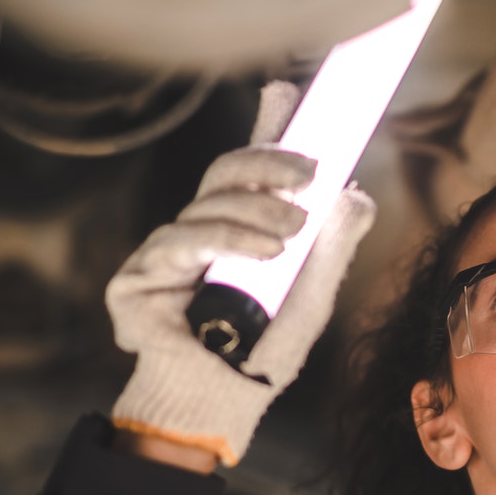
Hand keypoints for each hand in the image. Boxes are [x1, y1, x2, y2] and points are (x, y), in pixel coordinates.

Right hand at [106, 81, 375, 467]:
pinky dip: (228, 240)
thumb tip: (356, 194)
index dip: (267, 127)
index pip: (253, 169)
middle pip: (227, 171)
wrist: (221, 404)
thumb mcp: (312, 299)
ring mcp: (168, 250)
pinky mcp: (139, 275)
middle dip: (270, 160)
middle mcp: (201, 232)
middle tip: (311, 171)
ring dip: (258, 210)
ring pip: (210, 201)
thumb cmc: (263, 356)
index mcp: (240, 230)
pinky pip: (184, 239)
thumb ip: (332, 247)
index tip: (290, 90)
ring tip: (292, 232)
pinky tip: (263, 252)